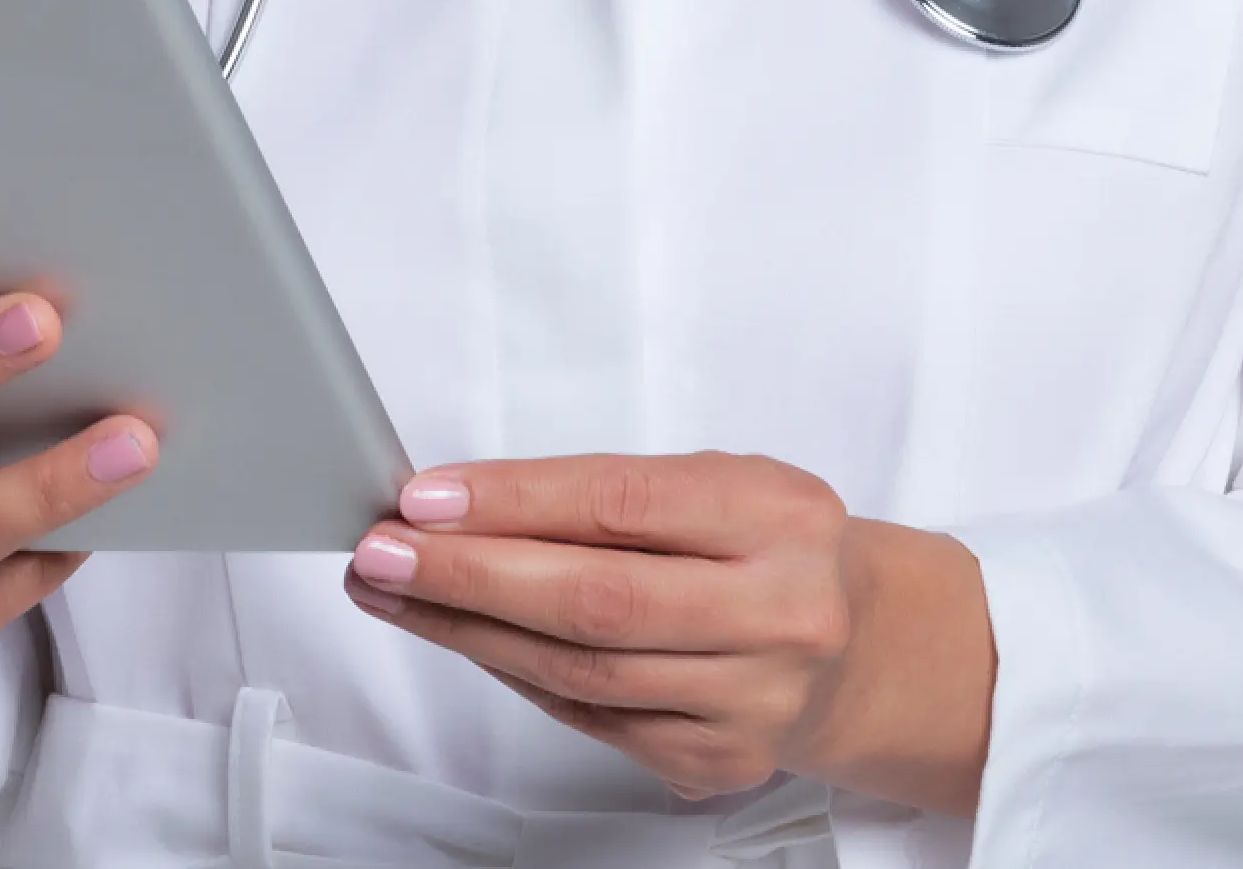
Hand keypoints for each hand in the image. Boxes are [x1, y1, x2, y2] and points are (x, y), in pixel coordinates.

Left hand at [340, 453, 992, 815]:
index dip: (512, 502)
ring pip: (582, 672)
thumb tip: (459, 502)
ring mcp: (752, 699)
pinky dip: (516, 674)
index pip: (621, 505)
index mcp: (778, 516)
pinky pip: (591, 718)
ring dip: (470, 632)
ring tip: (396, 594)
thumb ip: (602, 491)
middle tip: (382, 554)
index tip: (424, 498)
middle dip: (470, 577)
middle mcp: (778, 613)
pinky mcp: (720, 760)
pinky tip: (467, 638)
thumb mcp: (715, 482)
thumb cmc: (770, 543)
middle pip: (596, 601)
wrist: (860, 644)